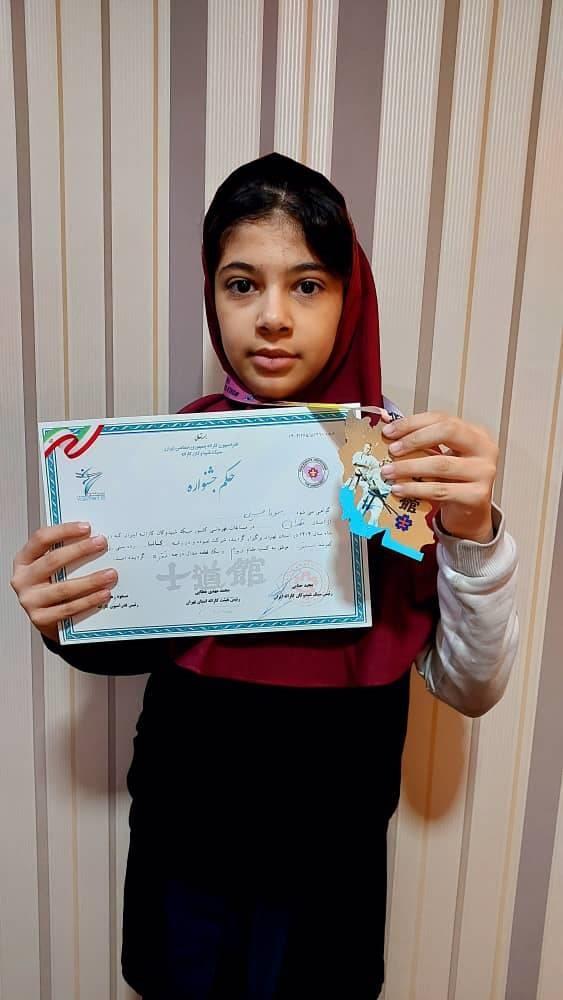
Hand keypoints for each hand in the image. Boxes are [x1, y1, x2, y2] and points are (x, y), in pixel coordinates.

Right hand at [10, 522, 117, 641]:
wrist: (46, 618)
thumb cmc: (51, 584)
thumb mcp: (52, 567)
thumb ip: (65, 552)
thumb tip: (94, 538)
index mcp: (24, 560)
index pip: (41, 539)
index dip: (63, 531)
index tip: (86, 527)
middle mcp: (23, 579)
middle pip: (53, 560)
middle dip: (80, 550)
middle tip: (102, 544)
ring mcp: (30, 600)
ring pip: (63, 588)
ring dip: (91, 580)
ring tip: (111, 574)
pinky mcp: (40, 619)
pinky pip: (68, 609)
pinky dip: (89, 601)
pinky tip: (104, 594)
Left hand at [381, 412, 497, 541]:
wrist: (470, 514)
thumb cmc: (453, 481)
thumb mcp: (439, 456)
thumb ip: (419, 441)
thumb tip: (388, 423)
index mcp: (474, 433)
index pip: (442, 419)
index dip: (412, 423)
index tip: (389, 431)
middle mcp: (484, 449)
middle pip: (448, 432)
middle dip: (414, 440)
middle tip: (392, 450)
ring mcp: (484, 472)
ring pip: (441, 464)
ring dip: (409, 467)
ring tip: (388, 472)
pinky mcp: (477, 496)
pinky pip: (440, 490)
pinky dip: (415, 489)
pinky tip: (399, 489)